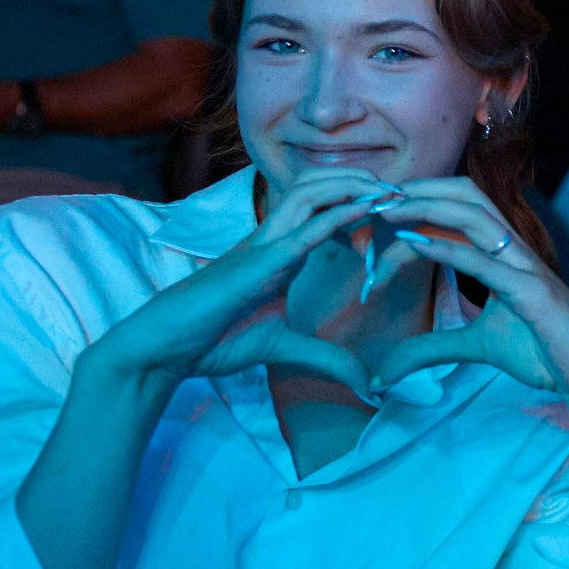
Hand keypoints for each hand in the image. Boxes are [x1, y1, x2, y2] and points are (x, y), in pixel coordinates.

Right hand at [88, 170, 393, 395]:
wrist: (164, 348)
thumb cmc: (213, 339)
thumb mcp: (284, 348)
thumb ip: (328, 359)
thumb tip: (368, 385)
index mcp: (281, 253)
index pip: (324, 212)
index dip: (360, 206)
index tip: (397, 213)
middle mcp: (273, 239)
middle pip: (318, 188)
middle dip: (361, 182)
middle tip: (403, 191)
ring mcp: (263, 246)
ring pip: (309, 194)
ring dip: (353, 187)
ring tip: (390, 191)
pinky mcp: (257, 262)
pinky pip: (302, 230)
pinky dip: (337, 215)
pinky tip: (367, 209)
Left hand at [363, 178, 568, 412]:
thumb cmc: (545, 352)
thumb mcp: (477, 347)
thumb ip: (434, 348)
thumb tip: (388, 370)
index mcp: (504, 254)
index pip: (456, 214)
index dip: (415, 213)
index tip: (373, 225)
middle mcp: (514, 250)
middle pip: (466, 195)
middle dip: (418, 189)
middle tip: (372, 199)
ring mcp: (525, 266)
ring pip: (475, 214)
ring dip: (426, 206)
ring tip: (385, 209)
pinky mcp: (532, 292)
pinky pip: (484, 260)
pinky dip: (446, 247)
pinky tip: (413, 242)